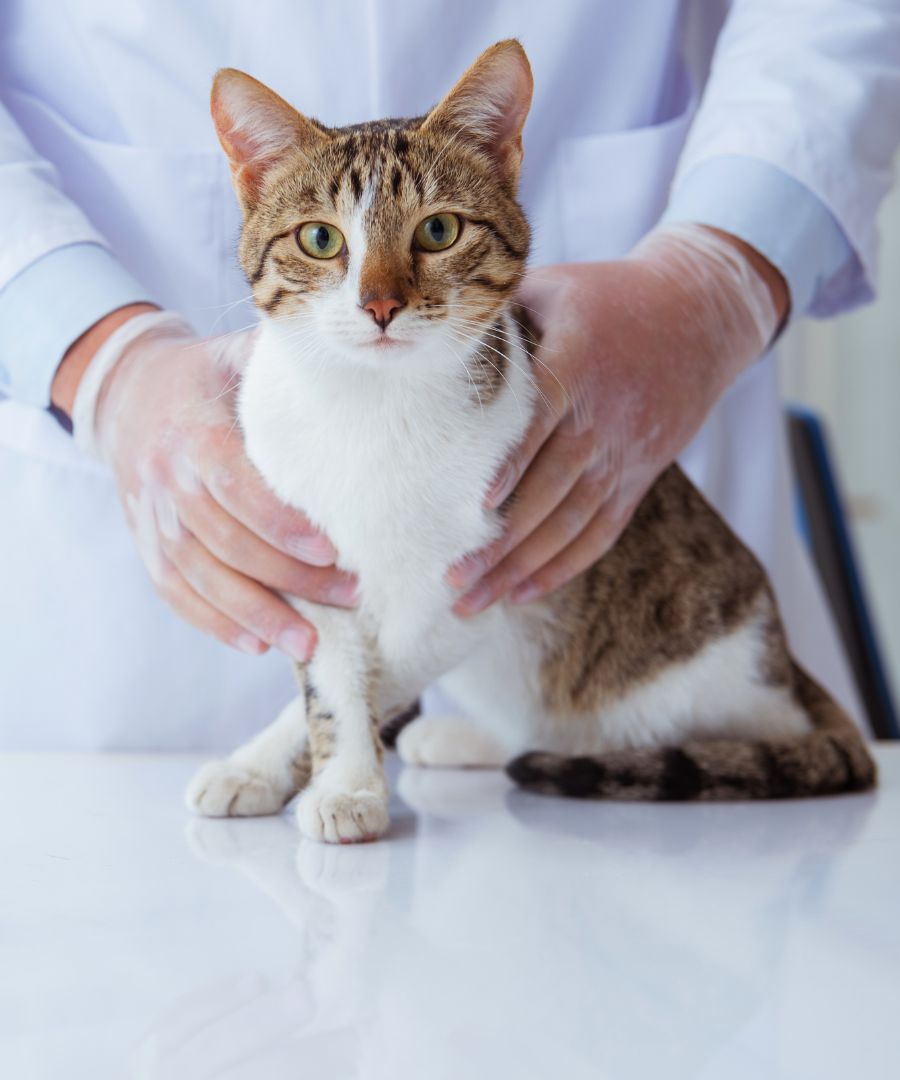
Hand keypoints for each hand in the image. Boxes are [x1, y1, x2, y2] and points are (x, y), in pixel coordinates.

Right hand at [60, 311, 356, 658]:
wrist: (127, 393)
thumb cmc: (205, 377)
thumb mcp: (238, 357)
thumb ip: (286, 370)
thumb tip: (357, 361)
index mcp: (192, 432)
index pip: (233, 485)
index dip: (278, 523)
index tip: (330, 549)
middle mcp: (165, 479)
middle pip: (223, 541)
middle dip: (287, 578)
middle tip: (347, 598)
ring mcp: (150, 517)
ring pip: (198, 577)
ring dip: (253, 615)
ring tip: (308, 645)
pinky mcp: (146, 544)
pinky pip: (174, 592)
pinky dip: (213, 622)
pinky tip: (257, 645)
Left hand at [448, 224, 787, 612]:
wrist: (700, 317)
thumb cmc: (611, 297)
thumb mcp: (556, 287)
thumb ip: (499, 313)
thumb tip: (427, 333)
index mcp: (579, 364)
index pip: (541, 422)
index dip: (513, 465)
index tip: (477, 504)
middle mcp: (604, 418)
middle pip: (551, 490)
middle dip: (502, 541)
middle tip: (453, 579)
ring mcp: (624, 455)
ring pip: (571, 523)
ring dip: (523, 567)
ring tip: (474, 602)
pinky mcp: (636, 477)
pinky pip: (600, 532)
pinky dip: (563, 566)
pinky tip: (522, 593)